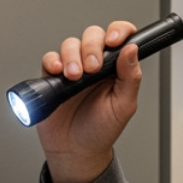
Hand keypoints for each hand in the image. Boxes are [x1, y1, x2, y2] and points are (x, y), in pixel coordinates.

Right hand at [35, 21, 142, 182]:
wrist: (76, 151)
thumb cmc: (102, 130)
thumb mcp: (124, 106)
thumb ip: (131, 77)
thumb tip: (132, 49)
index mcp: (116, 68)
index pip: (121, 37)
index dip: (119, 31)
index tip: (115, 41)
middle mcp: (95, 64)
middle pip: (93, 36)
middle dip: (92, 47)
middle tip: (92, 68)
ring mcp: (73, 68)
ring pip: (71, 44)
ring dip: (73, 56)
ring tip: (75, 76)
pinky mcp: (53, 77)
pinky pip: (50, 59)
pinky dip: (53, 61)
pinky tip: (58, 72)